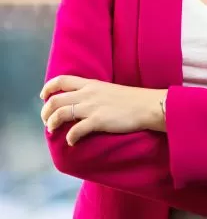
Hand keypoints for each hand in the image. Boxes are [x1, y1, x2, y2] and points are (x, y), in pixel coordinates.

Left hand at [40, 76, 166, 145]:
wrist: (147, 105)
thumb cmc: (131, 99)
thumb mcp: (108, 89)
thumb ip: (93, 93)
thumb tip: (82, 102)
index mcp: (90, 84)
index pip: (62, 80)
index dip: (48, 88)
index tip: (43, 97)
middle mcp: (88, 93)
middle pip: (56, 99)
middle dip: (46, 111)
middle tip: (46, 120)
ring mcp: (92, 107)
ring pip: (61, 113)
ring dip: (52, 123)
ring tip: (52, 130)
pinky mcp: (98, 121)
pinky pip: (76, 130)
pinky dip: (70, 137)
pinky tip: (71, 141)